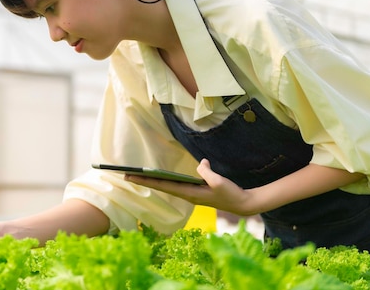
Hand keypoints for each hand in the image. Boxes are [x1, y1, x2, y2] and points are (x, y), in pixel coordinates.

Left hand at [125, 159, 255, 215]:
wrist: (243, 204)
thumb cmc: (231, 194)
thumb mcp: (220, 182)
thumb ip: (207, 172)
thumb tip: (201, 164)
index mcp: (191, 194)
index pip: (165, 186)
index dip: (148, 180)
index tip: (133, 176)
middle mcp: (188, 195)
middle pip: (162, 187)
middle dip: (145, 180)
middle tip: (126, 175)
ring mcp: (191, 194)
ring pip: (168, 186)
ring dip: (154, 181)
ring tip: (139, 174)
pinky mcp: (196, 191)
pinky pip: (177, 185)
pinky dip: (166, 180)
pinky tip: (161, 176)